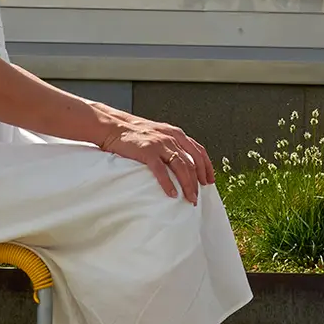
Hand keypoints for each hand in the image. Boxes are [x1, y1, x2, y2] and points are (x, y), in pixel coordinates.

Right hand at [96, 115, 213, 201]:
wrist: (113, 126)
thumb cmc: (134, 132)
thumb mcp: (159, 133)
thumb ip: (171, 144)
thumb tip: (181, 162)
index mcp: (176, 134)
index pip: (198, 151)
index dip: (207, 167)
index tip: (209, 181)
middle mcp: (171, 138)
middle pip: (192, 162)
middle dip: (197, 181)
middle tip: (198, 196)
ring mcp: (160, 144)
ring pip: (181, 167)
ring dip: (187, 185)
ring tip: (189, 198)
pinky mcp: (147, 152)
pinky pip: (161, 171)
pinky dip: (168, 184)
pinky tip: (171, 194)